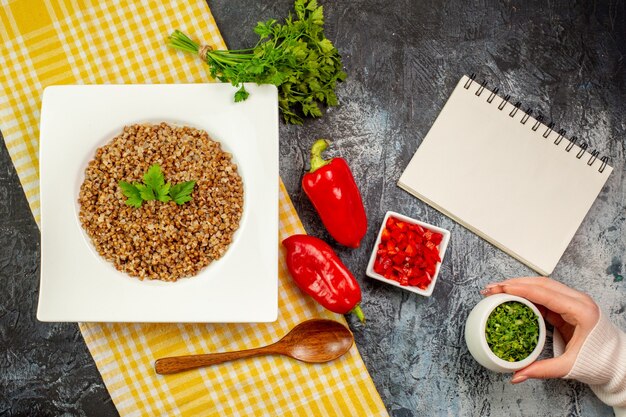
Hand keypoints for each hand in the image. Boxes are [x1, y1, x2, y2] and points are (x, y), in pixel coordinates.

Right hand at [481, 277, 599, 383]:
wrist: (617, 363)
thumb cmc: (599, 362)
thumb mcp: (569, 366)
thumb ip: (542, 369)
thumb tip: (517, 375)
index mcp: (581, 311)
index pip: (545, 293)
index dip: (520, 289)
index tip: (501, 288)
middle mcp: (578, 300)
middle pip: (541, 283)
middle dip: (514, 283)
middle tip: (492, 288)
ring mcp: (574, 301)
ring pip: (542, 285)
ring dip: (520, 286)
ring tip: (498, 290)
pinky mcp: (568, 306)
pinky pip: (545, 295)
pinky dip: (528, 294)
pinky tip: (513, 297)